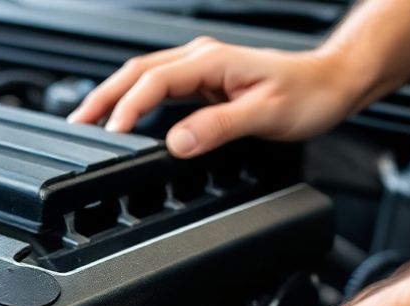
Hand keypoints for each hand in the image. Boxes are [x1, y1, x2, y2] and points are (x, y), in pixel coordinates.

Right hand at [68, 39, 370, 157]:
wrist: (334, 83)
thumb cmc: (309, 95)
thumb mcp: (265, 115)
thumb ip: (217, 127)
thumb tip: (176, 142)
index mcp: (210, 60)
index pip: (152, 83)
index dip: (126, 109)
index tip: (109, 136)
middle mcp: (201, 58)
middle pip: (135, 73)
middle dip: (101, 98)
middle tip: (75, 126)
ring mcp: (202, 68)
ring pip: (143, 77)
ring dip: (113, 98)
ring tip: (88, 123)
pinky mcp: (205, 81)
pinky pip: (158, 87)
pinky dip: (134, 101)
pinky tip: (125, 118)